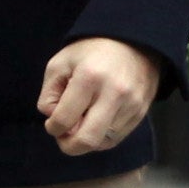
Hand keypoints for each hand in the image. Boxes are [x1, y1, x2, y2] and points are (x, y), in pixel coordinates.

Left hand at [38, 37, 160, 156]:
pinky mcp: (140, 112)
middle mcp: (114, 93)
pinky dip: (101, 137)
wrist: (133, 42)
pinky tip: (95, 122)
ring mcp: (130, 105)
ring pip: (101, 143)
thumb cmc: (90, 52)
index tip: (52, 122)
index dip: (52, 127)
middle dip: (68, 145)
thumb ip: (48, 94)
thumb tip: (53, 120)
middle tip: (63, 135)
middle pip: (86, 140)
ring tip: (81, 121)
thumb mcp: (59, 64)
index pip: (64, 120)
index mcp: (89, 78)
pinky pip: (116, 139)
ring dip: (86, 139)